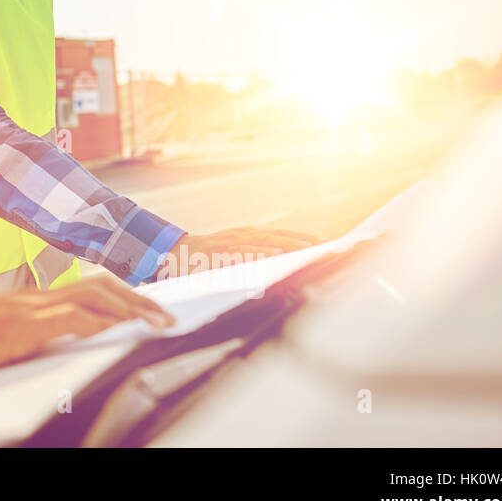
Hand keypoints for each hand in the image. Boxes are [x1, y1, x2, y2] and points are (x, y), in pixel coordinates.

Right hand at [0, 277, 174, 383]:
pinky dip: (104, 320)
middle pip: (99, 286)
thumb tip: (34, 361)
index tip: (144, 312)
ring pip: (95, 295)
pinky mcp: (24, 325)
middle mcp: (35, 300)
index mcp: (30, 304)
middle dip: (138, 300)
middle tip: (165, 317)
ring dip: (132, 307)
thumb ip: (18, 344)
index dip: (120, 299)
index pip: (86, 290)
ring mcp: (31, 309)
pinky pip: (75, 316)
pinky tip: (122, 328)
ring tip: (157, 322)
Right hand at [156, 226, 324, 278]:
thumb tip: (282, 266)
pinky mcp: (222, 250)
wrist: (173, 254)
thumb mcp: (234, 255)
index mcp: (249, 235)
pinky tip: (275, 254)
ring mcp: (232, 240)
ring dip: (288, 244)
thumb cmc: (207, 259)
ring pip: (265, 240)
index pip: (282, 235)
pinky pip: (245, 250)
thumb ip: (254, 258)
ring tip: (309, 249)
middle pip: (279, 235)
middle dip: (304, 240)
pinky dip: (261, 251)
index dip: (304, 239)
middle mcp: (243, 234)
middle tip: (327, 245)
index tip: (328, 244)